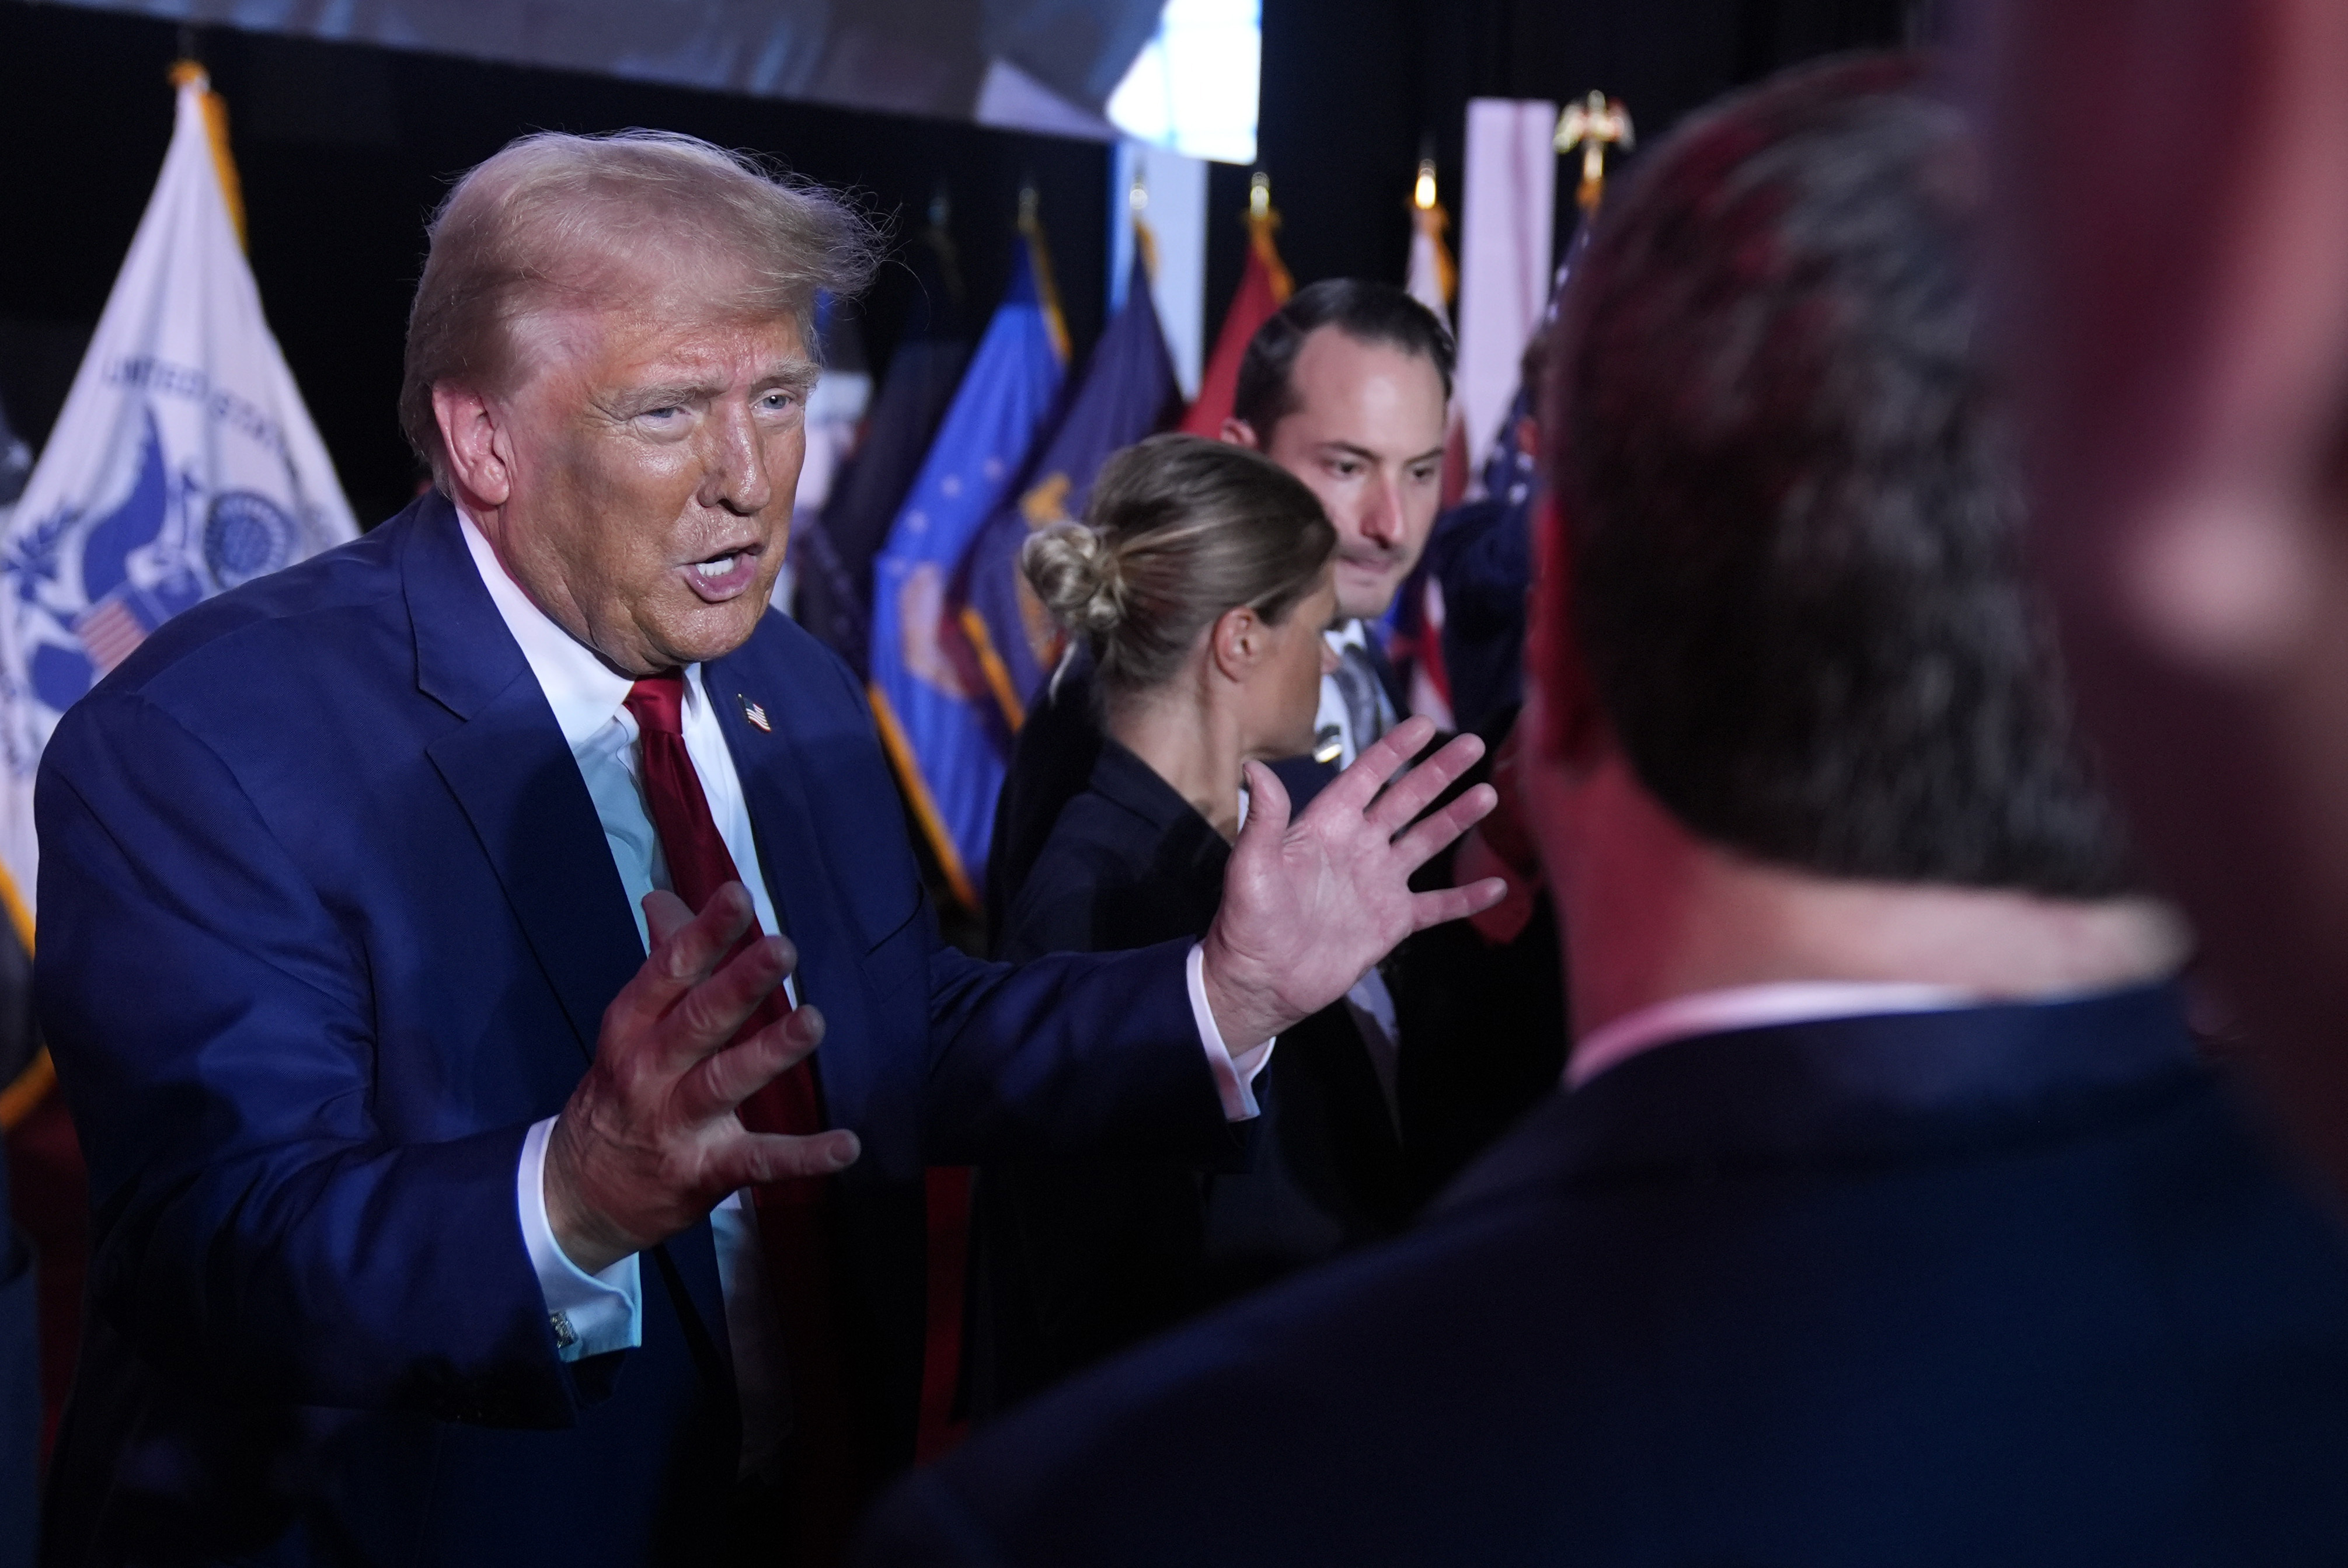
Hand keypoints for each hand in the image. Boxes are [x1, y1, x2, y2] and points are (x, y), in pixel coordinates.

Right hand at [543, 883, 860, 1274]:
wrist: (577, 1195)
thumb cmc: (619, 1092)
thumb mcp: (629, 1026)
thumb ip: (661, 960)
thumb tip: (663, 897)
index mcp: (633, 1026)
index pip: (668, 971)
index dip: (704, 934)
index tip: (738, 895)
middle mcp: (650, 1070)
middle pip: (697, 1020)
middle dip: (739, 983)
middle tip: (783, 948)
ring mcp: (676, 1123)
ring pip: (725, 1081)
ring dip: (770, 1052)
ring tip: (812, 1022)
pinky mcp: (704, 1171)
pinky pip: (758, 1161)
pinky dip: (804, 1157)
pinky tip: (846, 1146)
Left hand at [1201, 716, 1507, 1048]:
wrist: (1261, 982)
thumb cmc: (1247, 922)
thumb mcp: (1252, 866)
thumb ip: (1264, 819)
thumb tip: (1254, 768)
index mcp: (1327, 826)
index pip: (1366, 777)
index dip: (1394, 750)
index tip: (1424, 725)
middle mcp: (1358, 847)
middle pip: (1407, 799)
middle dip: (1439, 772)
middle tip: (1472, 745)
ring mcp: (1378, 883)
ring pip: (1427, 842)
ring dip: (1457, 818)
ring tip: (1488, 793)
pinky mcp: (1391, 922)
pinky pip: (1437, 906)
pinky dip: (1467, 898)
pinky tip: (1498, 887)